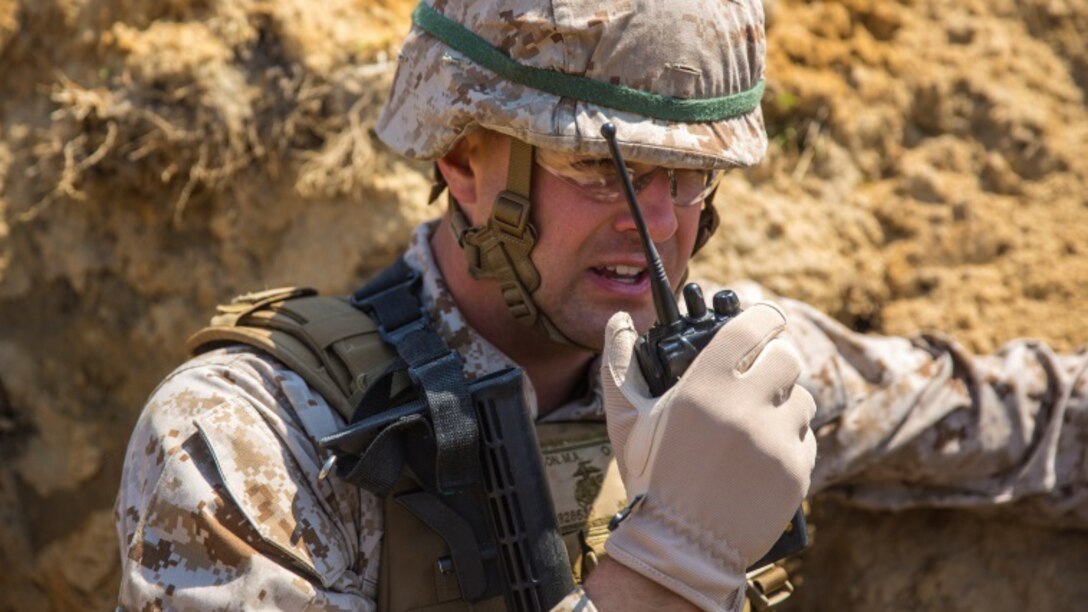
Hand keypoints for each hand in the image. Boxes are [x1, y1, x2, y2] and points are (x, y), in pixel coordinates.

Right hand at [600, 303, 816, 611]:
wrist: (681, 548)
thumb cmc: (651, 478)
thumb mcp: (626, 421)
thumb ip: (620, 364)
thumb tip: (618, 321)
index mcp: (705, 387)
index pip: (753, 326)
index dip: (761, 318)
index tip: (760, 322)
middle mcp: (746, 408)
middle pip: (787, 356)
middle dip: (775, 361)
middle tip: (759, 375)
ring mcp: (776, 441)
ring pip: (801, 398)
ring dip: (782, 404)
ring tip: (754, 424)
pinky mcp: (797, 471)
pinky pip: (806, 438)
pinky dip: (788, 441)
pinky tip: (760, 456)